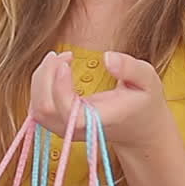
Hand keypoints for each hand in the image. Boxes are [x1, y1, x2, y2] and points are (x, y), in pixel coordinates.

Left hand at [29, 50, 168, 150]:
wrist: (140, 129)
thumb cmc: (143, 103)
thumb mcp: (148, 81)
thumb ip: (131, 68)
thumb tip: (107, 58)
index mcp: (99, 120)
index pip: (67, 110)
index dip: (59, 86)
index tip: (67, 61)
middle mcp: (78, 130)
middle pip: (44, 108)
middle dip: (46, 75)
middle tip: (63, 54)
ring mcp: (66, 131)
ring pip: (36, 109)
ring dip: (41, 77)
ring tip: (59, 58)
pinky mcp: (58, 125)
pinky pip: (36, 107)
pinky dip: (40, 84)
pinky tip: (56, 69)